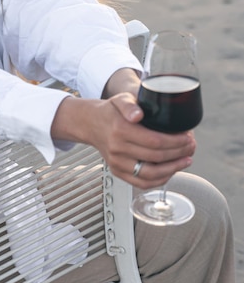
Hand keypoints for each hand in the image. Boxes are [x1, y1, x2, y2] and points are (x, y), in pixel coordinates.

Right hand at [51, 93, 195, 188]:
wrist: (92, 124)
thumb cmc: (111, 111)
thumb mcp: (121, 99)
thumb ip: (130, 104)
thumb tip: (138, 115)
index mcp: (120, 130)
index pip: (154, 141)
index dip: (175, 142)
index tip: (188, 137)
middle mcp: (118, 149)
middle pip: (156, 158)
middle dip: (179, 154)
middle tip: (191, 147)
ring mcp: (117, 163)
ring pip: (150, 174)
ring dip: (173, 169)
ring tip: (186, 160)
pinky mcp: (118, 172)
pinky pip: (141, 183)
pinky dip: (159, 180)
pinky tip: (171, 172)